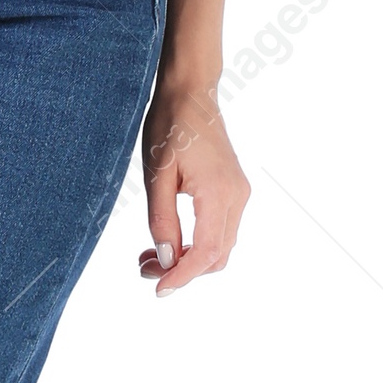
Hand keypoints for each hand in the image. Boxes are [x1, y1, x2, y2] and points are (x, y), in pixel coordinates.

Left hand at [140, 79, 249, 297]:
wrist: (191, 93)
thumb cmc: (169, 126)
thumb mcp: (156, 175)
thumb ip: (162, 220)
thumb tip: (166, 260)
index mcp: (219, 193)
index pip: (205, 252)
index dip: (182, 276)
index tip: (157, 289)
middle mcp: (237, 197)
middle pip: (216, 255)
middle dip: (182, 271)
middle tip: (143, 270)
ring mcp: (239, 193)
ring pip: (220, 245)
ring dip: (188, 259)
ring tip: (148, 257)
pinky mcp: (234, 190)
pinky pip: (220, 229)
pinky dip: (196, 243)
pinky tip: (167, 241)